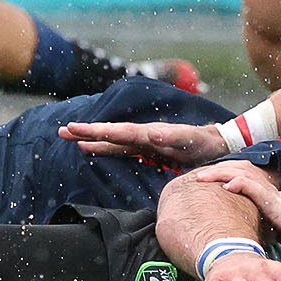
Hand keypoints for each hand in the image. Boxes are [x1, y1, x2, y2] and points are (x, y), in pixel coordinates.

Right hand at [58, 118, 227, 165]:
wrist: (218, 144)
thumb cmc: (206, 142)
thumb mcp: (191, 140)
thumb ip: (173, 136)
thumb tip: (153, 133)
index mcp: (149, 132)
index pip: (118, 132)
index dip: (96, 132)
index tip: (76, 130)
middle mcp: (144, 135)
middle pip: (110, 133)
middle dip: (87, 132)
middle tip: (62, 131)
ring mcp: (145, 142)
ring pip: (112, 141)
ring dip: (92, 140)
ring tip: (70, 138)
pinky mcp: (149, 150)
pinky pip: (121, 149)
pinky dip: (105, 148)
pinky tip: (93, 151)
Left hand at [190, 159, 280, 245]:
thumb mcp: (269, 220)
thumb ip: (255, 216)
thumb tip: (235, 224)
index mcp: (263, 190)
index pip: (237, 174)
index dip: (219, 173)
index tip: (202, 178)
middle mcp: (265, 187)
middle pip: (235, 170)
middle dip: (214, 171)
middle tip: (196, 176)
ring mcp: (269, 193)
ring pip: (241, 175)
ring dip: (220, 174)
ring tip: (203, 177)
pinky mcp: (274, 202)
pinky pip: (254, 188)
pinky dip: (240, 184)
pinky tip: (227, 185)